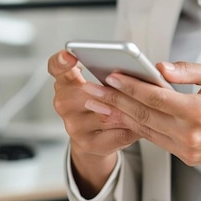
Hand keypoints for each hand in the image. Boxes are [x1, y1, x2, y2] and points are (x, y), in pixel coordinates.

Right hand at [47, 50, 141, 195]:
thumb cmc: (102, 105)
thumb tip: (134, 70)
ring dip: (128, 110)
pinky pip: (118, 134)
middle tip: (133, 87)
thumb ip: (110, 74)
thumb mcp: (101, 86)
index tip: (70, 55)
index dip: (61, 62)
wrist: (95, 140)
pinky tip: (141, 123)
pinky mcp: (88, 144)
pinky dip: (133, 128)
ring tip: (143, 106)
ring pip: (108, 115)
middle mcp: (65, 104)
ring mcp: (74, 126)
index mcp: (66, 83)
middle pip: (87, 93)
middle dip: (113, 91)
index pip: (57, 68)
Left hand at [83, 61, 200, 195]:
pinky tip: (120, 116)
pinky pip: (154, 139)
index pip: (156, 97)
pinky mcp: (183, 156)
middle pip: (143, 114)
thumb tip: (161, 67)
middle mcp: (189, 133)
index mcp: (198, 111)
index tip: (110, 76)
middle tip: (90, 90)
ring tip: (97, 103)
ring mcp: (185, 148)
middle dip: (113, 100)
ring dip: (118, 115)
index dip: (130, 86)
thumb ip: (190, 71)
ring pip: (144, 129)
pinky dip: (134, 126)